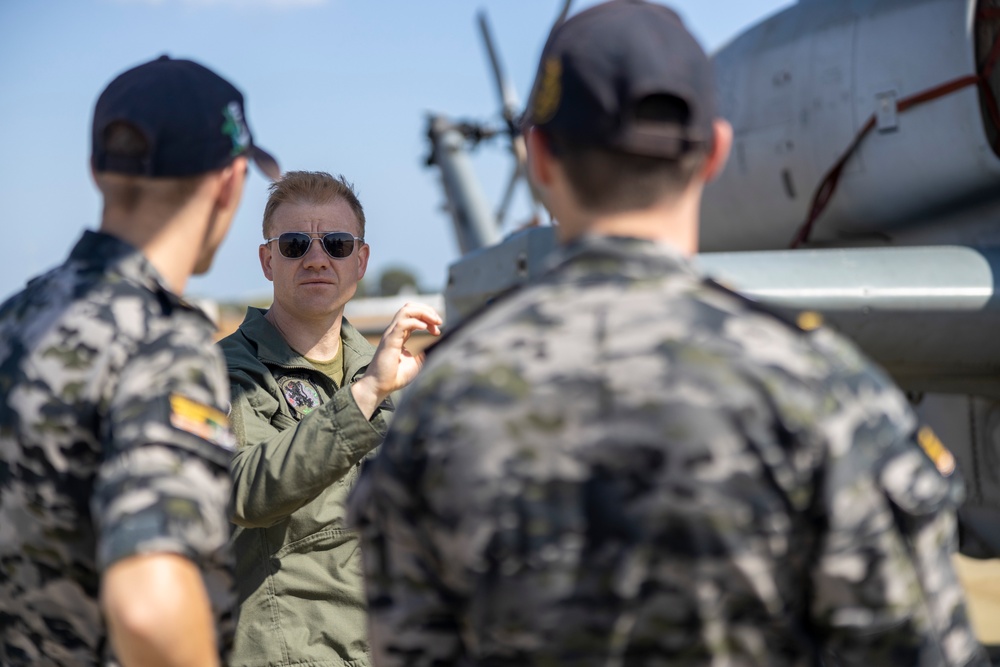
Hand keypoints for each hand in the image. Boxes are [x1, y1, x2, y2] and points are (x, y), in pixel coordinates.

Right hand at [351, 303, 441, 418]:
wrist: (380, 387)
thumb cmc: (395, 377)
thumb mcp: (415, 363)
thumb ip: (422, 353)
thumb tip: (432, 348)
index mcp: (400, 334)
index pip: (414, 314)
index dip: (428, 318)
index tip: (438, 331)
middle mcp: (395, 331)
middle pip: (410, 307)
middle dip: (427, 310)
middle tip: (439, 321)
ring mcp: (391, 334)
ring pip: (406, 310)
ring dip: (424, 313)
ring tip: (435, 322)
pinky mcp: (390, 340)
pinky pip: (402, 323)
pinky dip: (416, 322)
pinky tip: (425, 328)